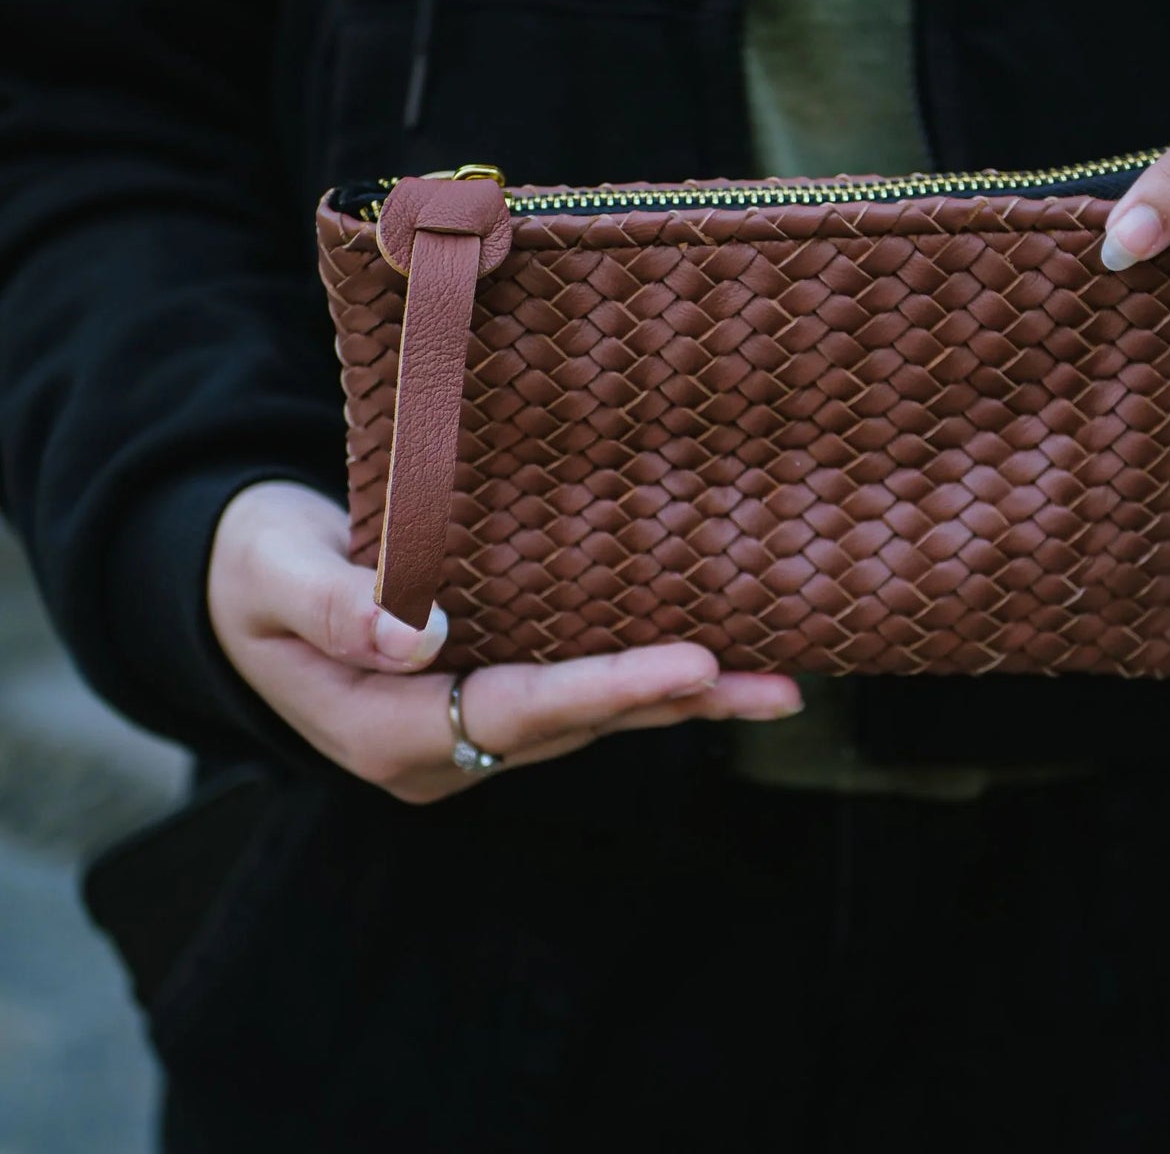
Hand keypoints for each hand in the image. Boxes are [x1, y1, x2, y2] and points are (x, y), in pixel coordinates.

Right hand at [207, 480, 802, 802]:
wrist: (245, 587)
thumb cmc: (251, 568)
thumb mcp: (272, 572)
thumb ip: (336, 606)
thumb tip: (416, 635)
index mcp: (381, 728)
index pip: (511, 712)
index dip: (603, 689)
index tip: (690, 663)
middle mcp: (436, 748)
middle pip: (572, 727)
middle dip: (674, 704)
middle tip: (776, 687)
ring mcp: (465, 733)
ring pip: (587, 720)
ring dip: (680, 702)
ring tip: (777, 687)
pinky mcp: (486, 700)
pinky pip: (576, 695)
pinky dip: (644, 681)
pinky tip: (712, 669)